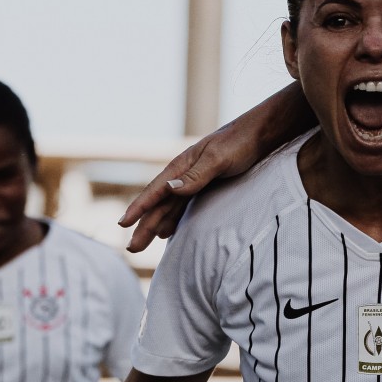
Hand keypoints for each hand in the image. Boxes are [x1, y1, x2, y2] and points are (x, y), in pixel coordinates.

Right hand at [118, 125, 256, 251]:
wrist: (259, 133)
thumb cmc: (239, 142)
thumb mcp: (218, 159)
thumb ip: (195, 176)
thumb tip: (169, 189)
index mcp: (181, 166)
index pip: (155, 191)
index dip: (138, 208)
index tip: (122, 224)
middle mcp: (183, 173)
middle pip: (158, 203)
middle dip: (143, 225)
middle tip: (131, 248)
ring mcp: (193, 180)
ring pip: (168, 207)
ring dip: (155, 225)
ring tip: (142, 244)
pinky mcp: (205, 185)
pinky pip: (182, 206)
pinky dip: (171, 220)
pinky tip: (167, 231)